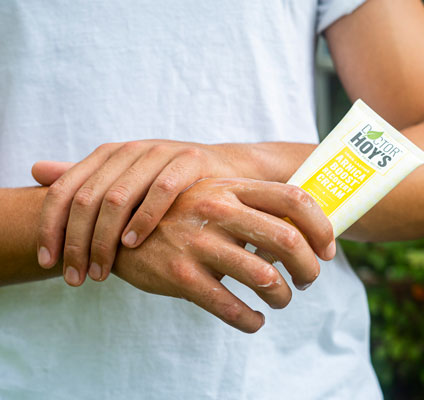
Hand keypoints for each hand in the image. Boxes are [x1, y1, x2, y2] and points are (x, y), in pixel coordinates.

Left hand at [32, 140, 260, 283]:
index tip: (47, 264)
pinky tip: (134, 244)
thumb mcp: (128, 180)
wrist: (227, 171)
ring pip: (117, 198)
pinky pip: (160, 191)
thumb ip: (86, 179)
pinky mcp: (190, 160)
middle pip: (86, 199)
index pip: (64, 191)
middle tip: (77, 278)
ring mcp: (159, 152)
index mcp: (108, 155)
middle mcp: (129, 150)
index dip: (50, 229)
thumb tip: (36, 171)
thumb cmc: (174, 185)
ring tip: (102, 271)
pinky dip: (144, 219)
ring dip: (105, 240)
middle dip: (76, 244)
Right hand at [110, 178, 334, 332]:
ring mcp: (199, 243)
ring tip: (281, 301)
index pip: (295, 200)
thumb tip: (301, 230)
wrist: (117, 227)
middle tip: (308, 281)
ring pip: (265, 278)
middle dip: (309, 269)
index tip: (328, 250)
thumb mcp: (212, 196)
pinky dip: (250, 320)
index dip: (321, 227)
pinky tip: (254, 321)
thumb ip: (251, 207)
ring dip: (283, 297)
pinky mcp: (180, 275)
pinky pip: (230, 306)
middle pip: (288, 240)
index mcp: (231, 188)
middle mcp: (218, 210)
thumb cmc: (179, 214)